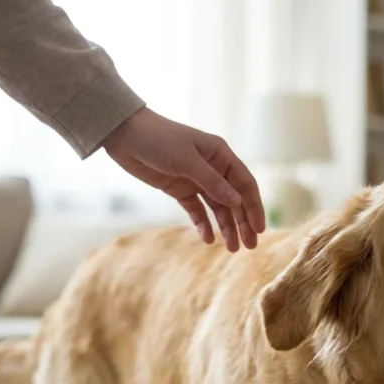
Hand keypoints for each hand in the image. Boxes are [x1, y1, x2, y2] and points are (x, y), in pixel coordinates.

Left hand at [101, 107, 265, 250]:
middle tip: (249, 246)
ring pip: (217, 207)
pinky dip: (203, 224)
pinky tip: (208, 239)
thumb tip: (238, 202)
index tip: (260, 229)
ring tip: (232, 249)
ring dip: (226, 227)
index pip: (245, 184)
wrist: (124, 135)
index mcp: (221, 155)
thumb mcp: (187, 160)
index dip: (254, 207)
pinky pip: (196, 210)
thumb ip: (213, 182)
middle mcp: (213, 168)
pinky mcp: (179, 189)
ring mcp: (196, 179)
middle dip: (243, 222)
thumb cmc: (158, 139)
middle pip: (234, 199)